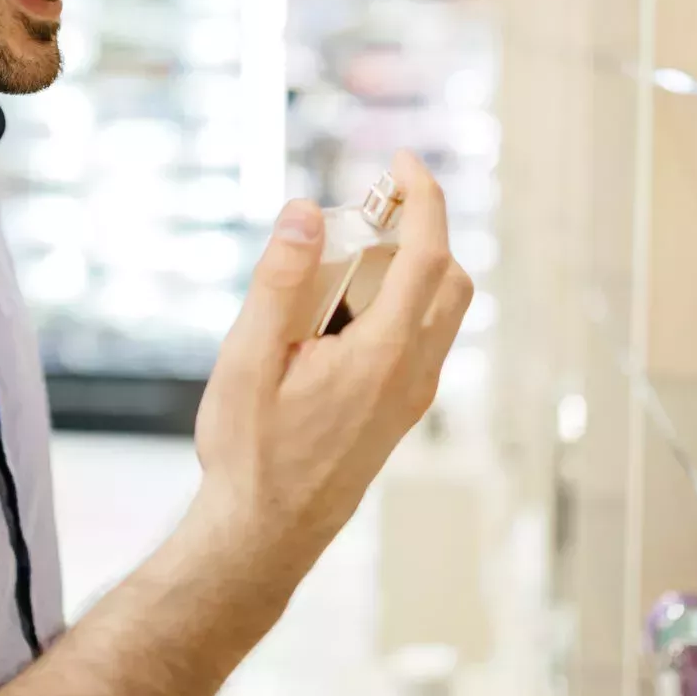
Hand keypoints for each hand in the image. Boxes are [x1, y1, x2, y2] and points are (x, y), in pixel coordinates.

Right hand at [181, 151, 473, 604]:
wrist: (263, 534)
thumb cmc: (249, 452)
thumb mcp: (248, 358)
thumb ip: (280, 280)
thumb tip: (304, 210)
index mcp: (383, 354)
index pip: (427, 255)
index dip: (423, 197)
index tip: (401, 162)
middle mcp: (413, 374)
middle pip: (448, 279)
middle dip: (419, 230)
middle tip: (363, 209)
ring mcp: (411, 398)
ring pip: (439, 312)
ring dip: (408, 270)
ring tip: (338, 265)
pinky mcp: (399, 413)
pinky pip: (420, 340)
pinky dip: (397, 305)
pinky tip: (334, 317)